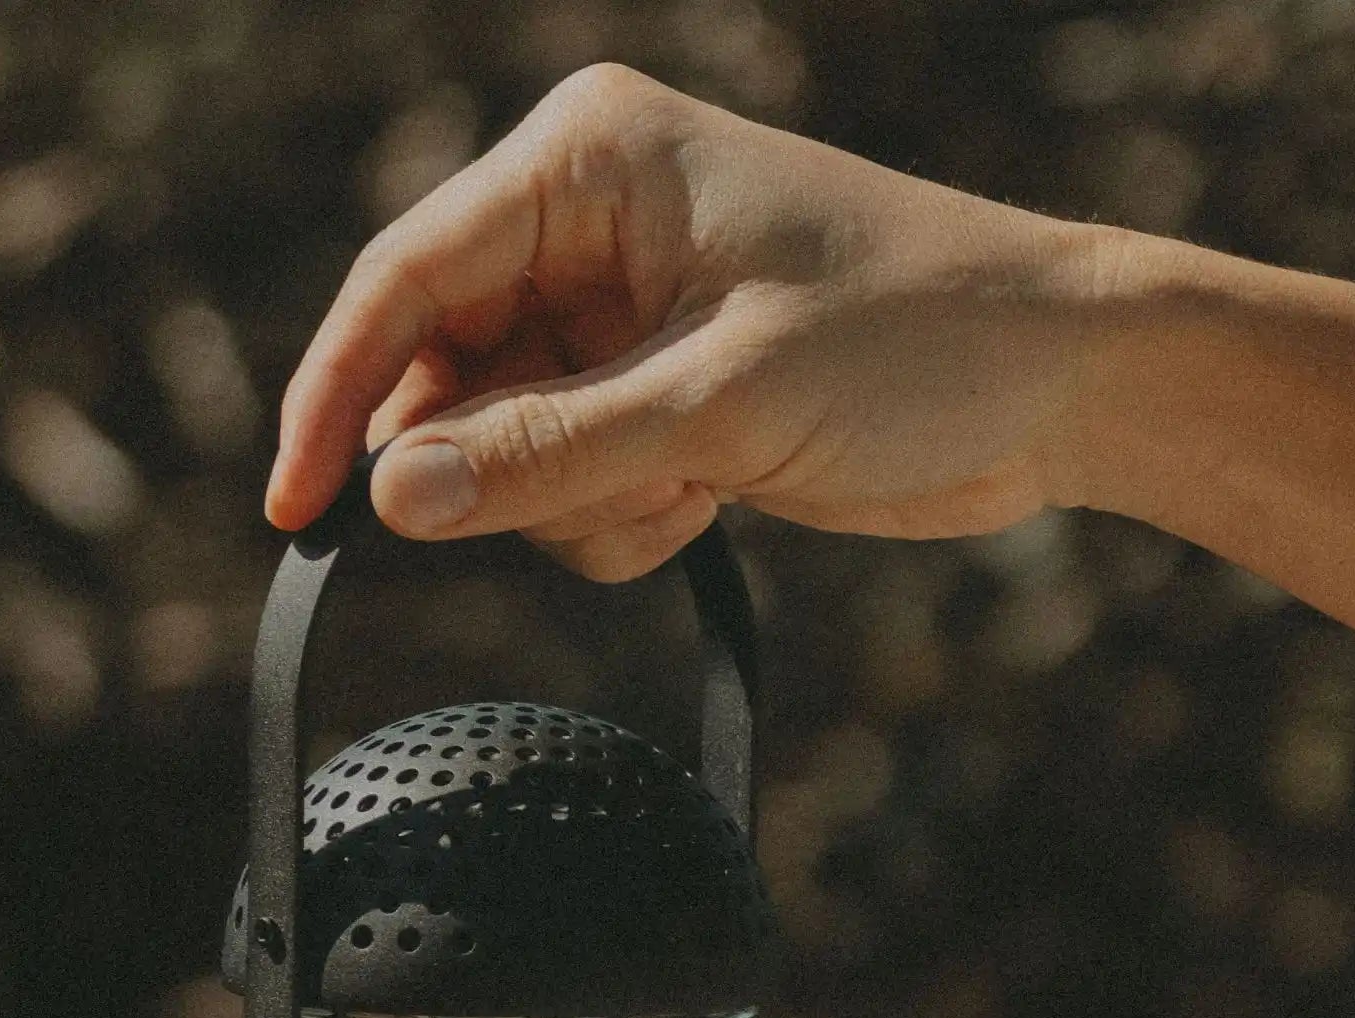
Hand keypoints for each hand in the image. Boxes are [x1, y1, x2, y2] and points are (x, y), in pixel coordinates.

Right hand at [264, 64, 1122, 576]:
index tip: (293, 512)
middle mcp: (585, 226)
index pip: (404, 279)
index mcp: (586, 161)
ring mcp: (618, 315)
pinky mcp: (654, 391)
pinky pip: (569, 484)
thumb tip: (387, 497)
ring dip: (579, 505)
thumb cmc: (918, 340)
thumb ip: (550, 453)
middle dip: (508, 470)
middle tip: (624, 493)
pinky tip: (715, 501)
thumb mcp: (724, 402)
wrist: (1061, 383)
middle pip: (445, 378)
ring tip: (697, 486)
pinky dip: (621, 520)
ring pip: (504, 450)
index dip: (335, 396)